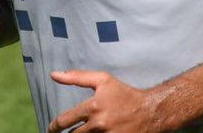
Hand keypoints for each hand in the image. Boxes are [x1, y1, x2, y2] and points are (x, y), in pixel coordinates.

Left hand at [48, 70, 168, 132]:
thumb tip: (54, 75)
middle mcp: (98, 125)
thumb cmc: (125, 94)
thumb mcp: (103, 80)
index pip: (64, 121)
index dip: (54, 126)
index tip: (52, 129)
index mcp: (93, 107)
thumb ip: (77, 77)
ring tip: (83, 132)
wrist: (150, 112)